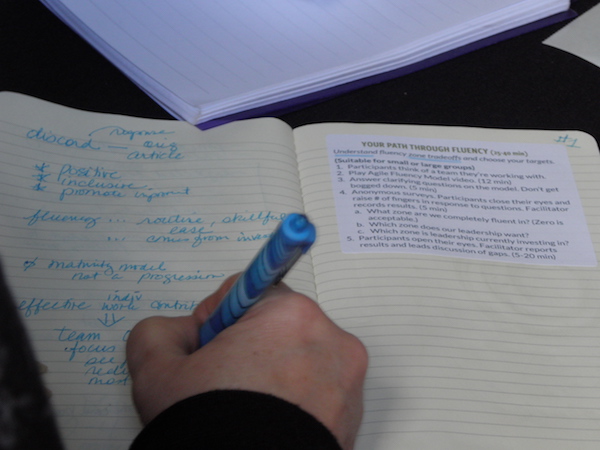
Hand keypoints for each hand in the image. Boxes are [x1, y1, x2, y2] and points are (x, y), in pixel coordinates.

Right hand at [126, 275, 367, 448]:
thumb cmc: (210, 428)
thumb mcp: (157, 370)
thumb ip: (160, 332)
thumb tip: (180, 333)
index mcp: (290, 315)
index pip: (248, 293)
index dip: (218, 319)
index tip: (208, 348)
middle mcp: (331, 340)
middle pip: (277, 327)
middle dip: (248, 347)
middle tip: (222, 384)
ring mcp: (348, 382)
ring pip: (299, 360)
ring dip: (274, 375)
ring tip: (247, 409)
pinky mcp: (353, 417)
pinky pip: (318, 394)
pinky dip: (296, 403)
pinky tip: (268, 426)